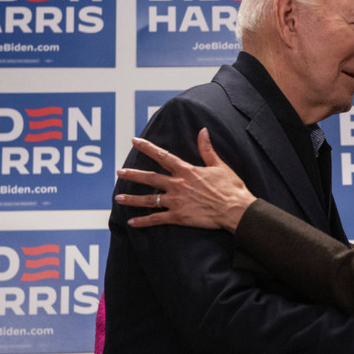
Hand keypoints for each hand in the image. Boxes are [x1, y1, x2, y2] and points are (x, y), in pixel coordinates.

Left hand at [115, 128, 255, 232]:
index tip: (134, 141)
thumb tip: (203, 131)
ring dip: (133, 199)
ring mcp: (176, 202)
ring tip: (119, 198)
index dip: (147, 148)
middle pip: (150, 178)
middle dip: (133, 175)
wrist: (235, 209)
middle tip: (119, 172)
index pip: (162, 156)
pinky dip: (144, 221)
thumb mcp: (219, 165)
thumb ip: (207, 149)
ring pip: (149, 200)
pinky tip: (132, 222)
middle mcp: (178, 185)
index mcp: (187, 171)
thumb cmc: (230, 187)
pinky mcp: (179, 217)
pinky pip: (157, 219)